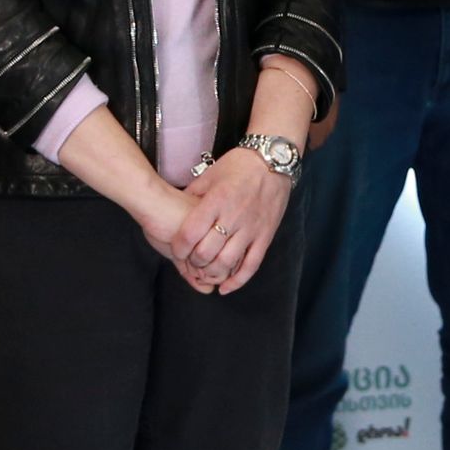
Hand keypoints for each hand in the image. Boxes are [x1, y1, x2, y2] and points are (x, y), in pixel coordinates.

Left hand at [169, 149, 290, 294]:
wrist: (273, 161)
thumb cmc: (238, 166)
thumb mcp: (210, 175)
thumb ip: (192, 195)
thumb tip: (176, 211)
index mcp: (217, 200)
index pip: (191, 232)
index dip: (179, 247)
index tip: (176, 250)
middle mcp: (234, 216)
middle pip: (207, 251)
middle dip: (193, 261)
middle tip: (189, 260)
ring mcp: (252, 228)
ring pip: (228, 262)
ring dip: (212, 272)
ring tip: (204, 271)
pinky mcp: (265, 236)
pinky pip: (251, 265)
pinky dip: (237, 280)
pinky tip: (224, 288)